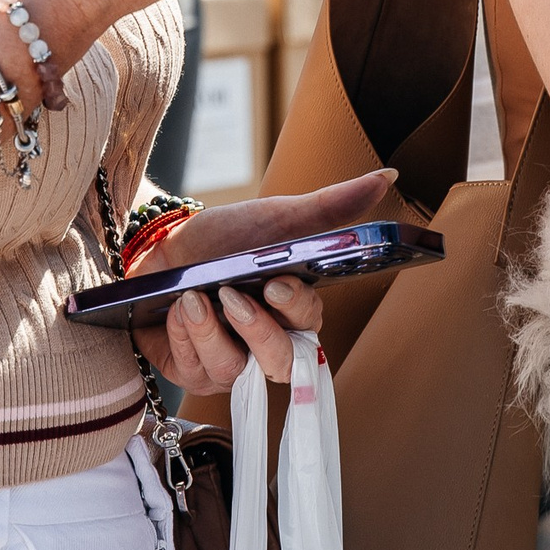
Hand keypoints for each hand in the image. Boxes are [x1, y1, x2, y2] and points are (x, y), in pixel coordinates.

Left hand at [133, 170, 395, 391]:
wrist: (160, 250)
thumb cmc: (226, 239)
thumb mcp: (277, 220)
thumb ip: (332, 207)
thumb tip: (389, 176)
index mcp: (294, 311)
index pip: (310, 325)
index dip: (295, 309)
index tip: (276, 283)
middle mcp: (267, 345)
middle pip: (280, 364)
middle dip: (256, 332)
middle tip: (231, 295)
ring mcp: (231, 364)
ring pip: (232, 369)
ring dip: (208, 329)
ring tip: (192, 297)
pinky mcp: (194, 373)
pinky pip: (194, 369)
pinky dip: (183, 334)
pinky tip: (175, 310)